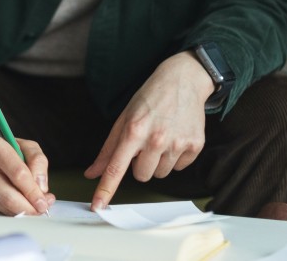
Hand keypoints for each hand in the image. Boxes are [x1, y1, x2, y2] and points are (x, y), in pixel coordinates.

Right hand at [0, 126, 53, 215]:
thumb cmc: (3, 151)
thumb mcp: (25, 146)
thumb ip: (38, 161)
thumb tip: (41, 187)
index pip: (18, 174)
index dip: (33, 191)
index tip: (44, 201)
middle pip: (9, 196)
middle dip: (29, 208)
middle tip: (42, 209)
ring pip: (3, 207)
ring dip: (23, 211)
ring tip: (33, 206)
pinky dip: (12, 211)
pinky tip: (19, 204)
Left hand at [84, 51, 213, 209]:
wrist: (183, 80)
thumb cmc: (149, 99)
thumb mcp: (124, 118)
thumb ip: (108, 148)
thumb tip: (92, 173)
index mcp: (134, 130)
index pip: (116, 167)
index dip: (105, 189)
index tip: (97, 206)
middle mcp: (156, 139)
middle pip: (142, 176)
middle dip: (140, 165)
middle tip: (144, 144)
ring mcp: (177, 143)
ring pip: (161, 174)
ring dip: (158, 162)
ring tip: (161, 138)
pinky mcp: (194, 146)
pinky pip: (179, 168)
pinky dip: (175, 157)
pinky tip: (175, 137)